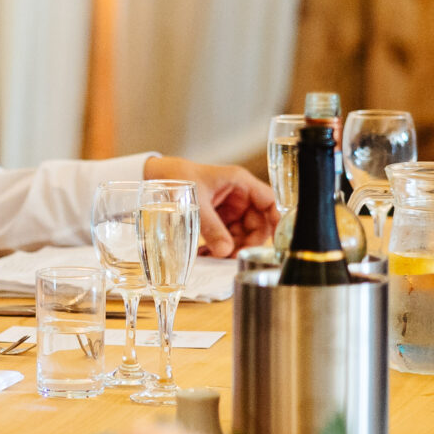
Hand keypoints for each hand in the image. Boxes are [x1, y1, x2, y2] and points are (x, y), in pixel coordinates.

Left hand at [145, 155, 278, 254]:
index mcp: (240, 183)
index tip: (276, 242)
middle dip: (248, 243)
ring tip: (213, 257)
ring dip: (231, 248)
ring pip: (243, 234)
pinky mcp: (220, 218)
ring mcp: (231, 208)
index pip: (270, 202)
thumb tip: (225, 252)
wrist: (156, 176)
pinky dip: (219, 247)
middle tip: (232, 257)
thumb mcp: (195, 202)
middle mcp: (240, 196)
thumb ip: (211, 228)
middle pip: (258, 224)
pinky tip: (205, 253)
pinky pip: (227, 236)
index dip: (277, 221)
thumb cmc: (178, 177)